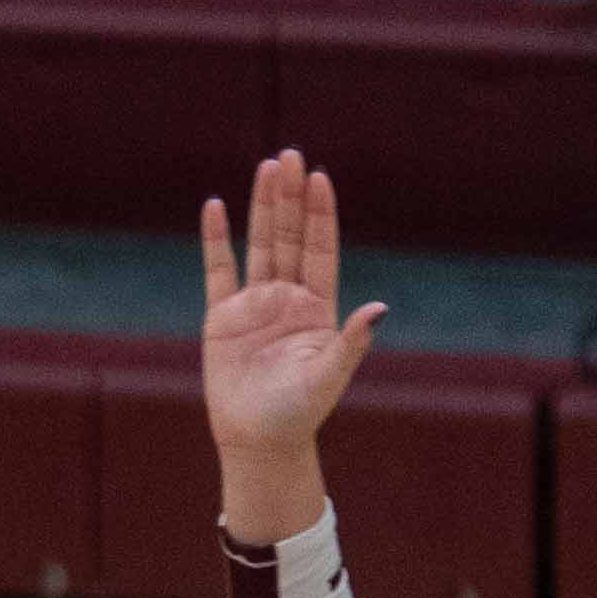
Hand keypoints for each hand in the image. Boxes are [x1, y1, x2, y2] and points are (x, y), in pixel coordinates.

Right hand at [196, 154, 385, 538]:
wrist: (259, 442)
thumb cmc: (299, 414)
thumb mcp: (330, 375)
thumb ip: (352, 340)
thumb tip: (380, 309)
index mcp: (318, 307)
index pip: (319, 249)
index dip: (319, 215)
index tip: (319, 178)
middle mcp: (288, 298)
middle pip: (289, 237)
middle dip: (290, 197)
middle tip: (291, 155)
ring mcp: (255, 304)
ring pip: (259, 245)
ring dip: (262, 207)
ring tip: (267, 166)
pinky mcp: (222, 318)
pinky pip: (218, 271)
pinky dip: (216, 240)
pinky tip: (216, 207)